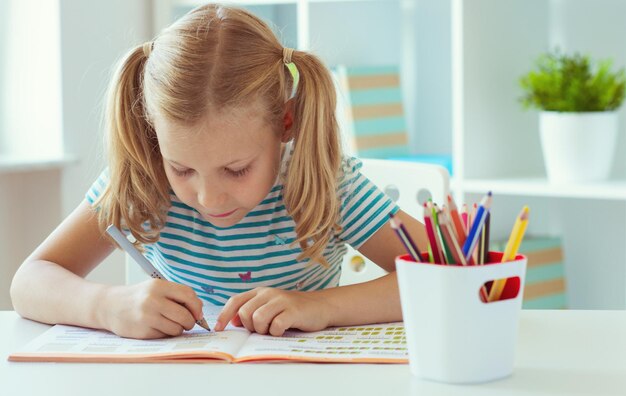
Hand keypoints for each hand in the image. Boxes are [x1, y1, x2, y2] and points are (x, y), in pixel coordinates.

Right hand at [101, 279, 203, 338]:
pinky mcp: (143, 331)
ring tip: (170, 324)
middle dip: (190, 322)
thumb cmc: (138, 297)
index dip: (197, 307)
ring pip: (177, 328)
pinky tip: (156, 327)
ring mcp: (147, 316)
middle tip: (187, 323)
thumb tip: (199, 311)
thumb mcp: (156, 288)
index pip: (188, 295)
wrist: (109, 306)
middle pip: (185, 315)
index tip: (198, 313)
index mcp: (159, 286)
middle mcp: (153, 300)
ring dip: (178, 329)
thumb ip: (177, 296)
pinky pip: (165, 336)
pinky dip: (165, 334)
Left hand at [214, 287, 332, 335]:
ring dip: (263, 330)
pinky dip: (276, 332)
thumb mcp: (270, 308)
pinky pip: (276, 325)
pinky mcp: (293, 310)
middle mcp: (269, 293)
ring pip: (258, 318)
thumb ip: (252, 311)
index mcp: (260, 292)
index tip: (218, 329)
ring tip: (273, 329)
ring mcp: (281, 301)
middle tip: (262, 329)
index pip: (235, 301)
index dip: (224, 315)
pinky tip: (283, 330)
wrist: (320, 306)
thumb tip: (233, 321)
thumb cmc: (292, 311)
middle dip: (249, 326)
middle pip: (245, 312)